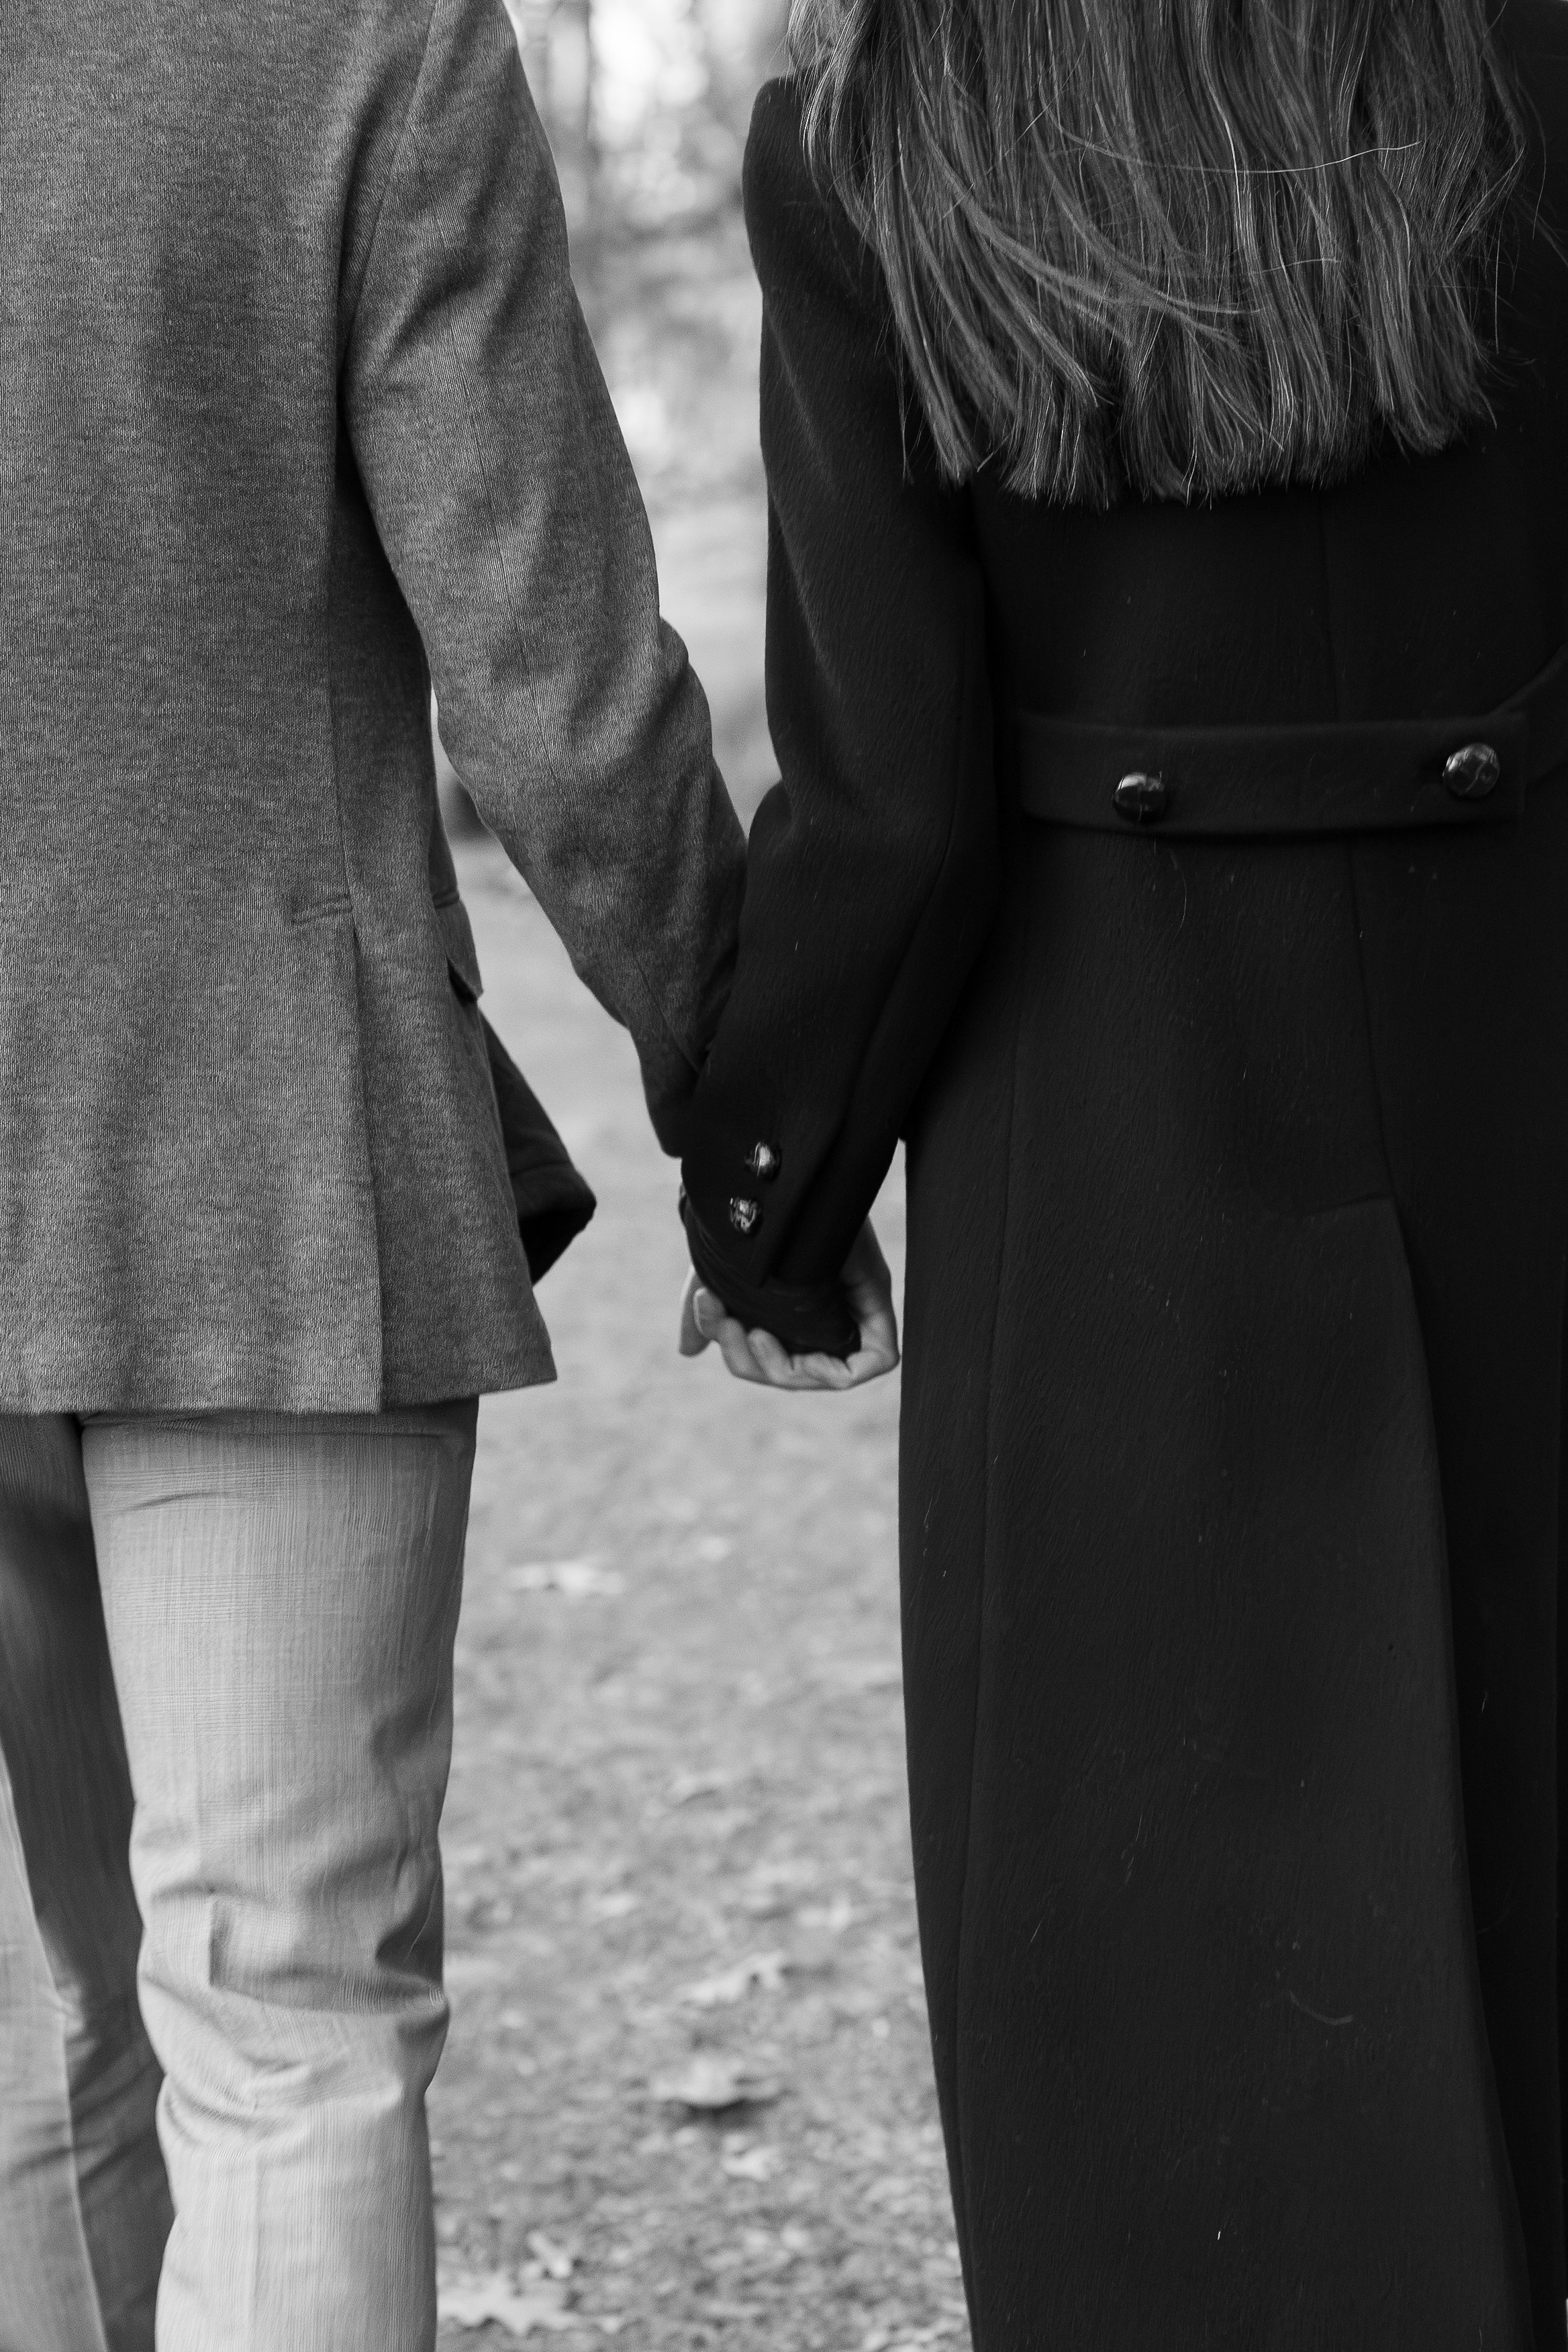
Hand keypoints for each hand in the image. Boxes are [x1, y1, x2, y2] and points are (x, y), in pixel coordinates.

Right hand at [677, 1219, 898, 1390]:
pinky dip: (838, 1368)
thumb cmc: (767, 1215)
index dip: (737, 1353)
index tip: (710, 1307)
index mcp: (793, 1314)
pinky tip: (793, 1341)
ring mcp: (855, 1316)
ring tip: (752, 1330)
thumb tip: (688, 1351)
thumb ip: (710, 1312)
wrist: (798, 1169)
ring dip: (777, 1365)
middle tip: (726, 1322)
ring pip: (826, 1375)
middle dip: (746, 1359)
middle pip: (791, 1373)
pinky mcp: (883, 1308)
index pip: (769, 1360)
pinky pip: (877, 1362)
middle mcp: (826, 1318)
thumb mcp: (727, 1269)